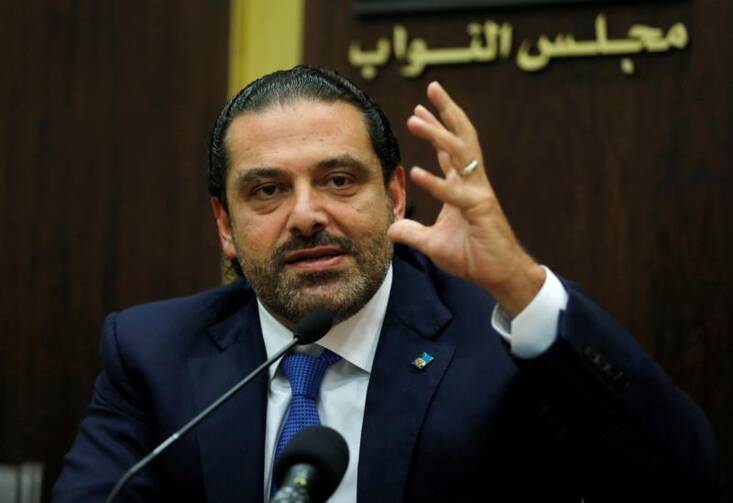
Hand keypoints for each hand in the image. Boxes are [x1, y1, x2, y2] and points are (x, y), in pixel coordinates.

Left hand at [387, 81, 544, 316]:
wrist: (501, 274)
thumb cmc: (474, 257)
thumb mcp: (434, 244)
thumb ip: (413, 234)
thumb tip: (391, 229)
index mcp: (464, 187)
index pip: (449, 150)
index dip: (436, 128)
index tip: (419, 110)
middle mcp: (473, 184)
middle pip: (460, 139)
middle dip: (446, 112)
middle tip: (432, 88)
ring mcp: (478, 194)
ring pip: (459, 155)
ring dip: (437, 134)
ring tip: (415, 117)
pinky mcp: (480, 211)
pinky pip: (455, 194)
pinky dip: (436, 183)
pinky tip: (417, 173)